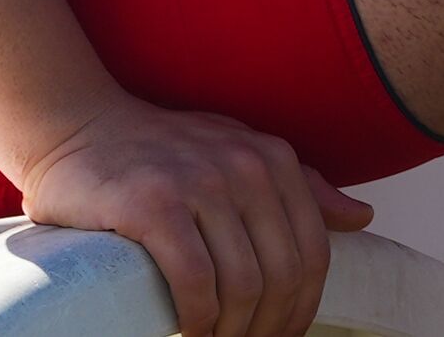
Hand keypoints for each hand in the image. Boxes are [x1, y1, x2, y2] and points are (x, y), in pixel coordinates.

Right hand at [19, 95, 373, 336]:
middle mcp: (247, 168)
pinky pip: (194, 278)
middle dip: (268, 328)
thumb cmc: (164, 151)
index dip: (303, 308)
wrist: (80, 127)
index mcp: (275, 160)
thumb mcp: (241, 154)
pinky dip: (199, 318)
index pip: (313, 253)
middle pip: (282, 274)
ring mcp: (201, 184)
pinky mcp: (153, 205)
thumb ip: (302, 188)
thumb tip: (364, 217)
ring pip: (243, 283)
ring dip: (234, 332)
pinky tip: (192, 331)